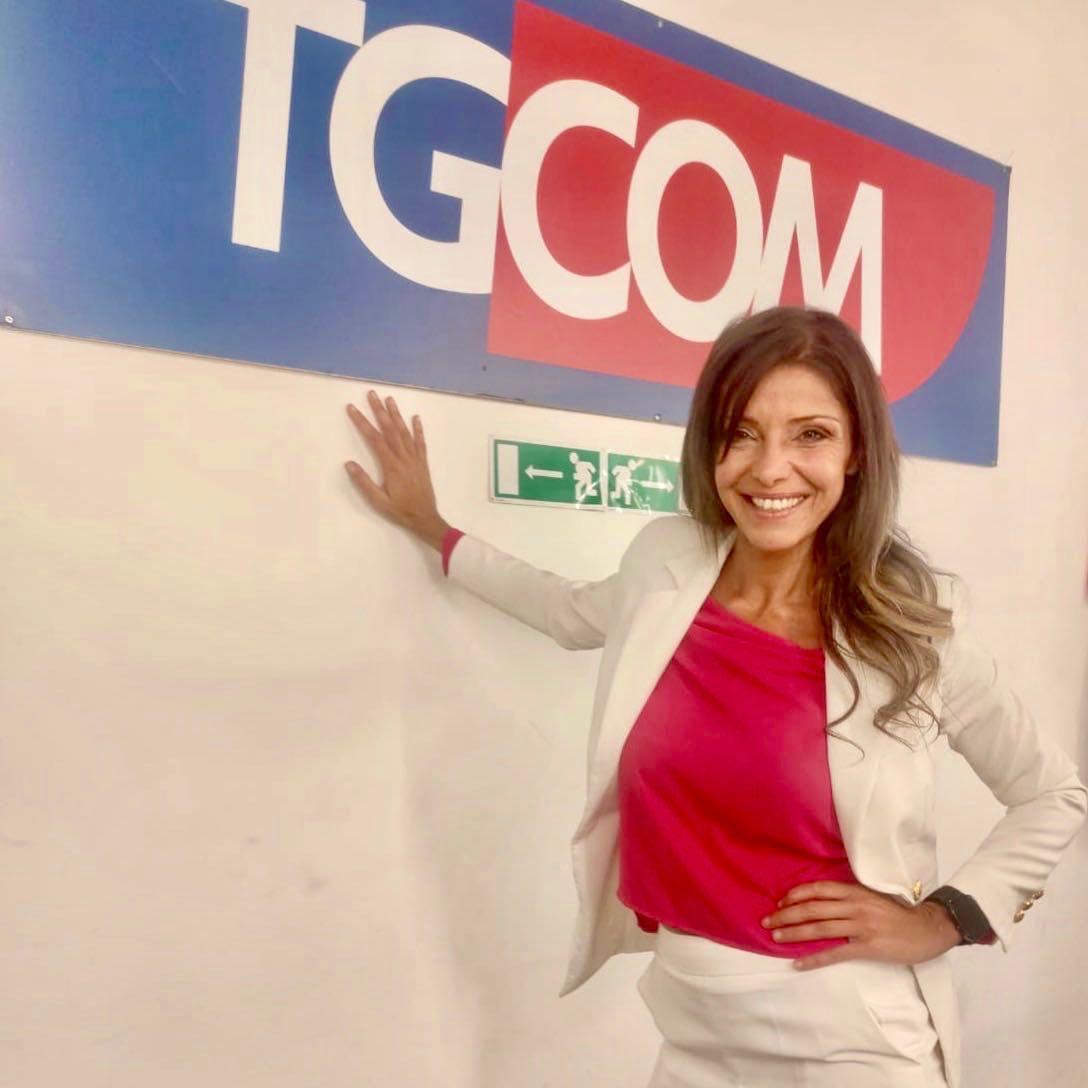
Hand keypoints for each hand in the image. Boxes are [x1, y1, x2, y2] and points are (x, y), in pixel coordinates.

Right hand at [344, 391, 450, 550]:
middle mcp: (404, 458)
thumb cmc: (400, 511)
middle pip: (390, 429)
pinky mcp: (423, 463)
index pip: (374, 439)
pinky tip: (415, 417)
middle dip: (379, 410)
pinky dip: (418, 429)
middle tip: (371, 394)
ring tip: (389, 399)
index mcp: (391, 466)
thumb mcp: (378, 501)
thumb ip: (364, 483)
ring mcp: (415, 459)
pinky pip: (420, 443)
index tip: (352, 409)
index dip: (362, 422)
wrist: (425, 519)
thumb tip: (348, 463)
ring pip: (405, 432)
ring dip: (396, 415)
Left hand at [762, 881, 960, 970]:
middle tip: (767, 920)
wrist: (926, 929)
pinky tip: (799, 963)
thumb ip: (849, 897)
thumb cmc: (897, 913)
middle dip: (787, 914)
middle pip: (814, 908)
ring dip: (795, 933)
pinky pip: (835, 954)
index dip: (797, 894)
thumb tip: (820, 901)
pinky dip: (814, 959)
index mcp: (855, 891)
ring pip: (820, 929)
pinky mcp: (867, 947)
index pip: (819, 889)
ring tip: (776, 937)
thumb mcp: (871, 897)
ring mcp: (860, 927)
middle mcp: (855, 906)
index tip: (780, 901)